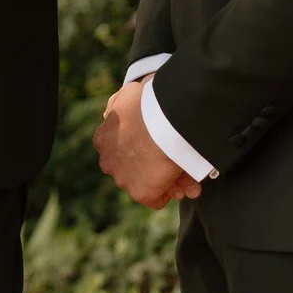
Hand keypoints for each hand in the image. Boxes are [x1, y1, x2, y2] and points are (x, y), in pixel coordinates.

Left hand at [93, 80, 201, 207]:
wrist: (163, 118)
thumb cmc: (150, 101)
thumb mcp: (129, 93)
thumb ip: (119, 103)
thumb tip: (116, 110)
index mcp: (104, 138)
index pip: (123, 148)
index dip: (143, 148)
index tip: (160, 146)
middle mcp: (109, 161)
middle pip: (135, 168)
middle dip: (155, 169)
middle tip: (177, 164)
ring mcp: (123, 178)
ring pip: (148, 182)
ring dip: (168, 181)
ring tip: (189, 178)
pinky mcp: (141, 192)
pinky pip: (156, 198)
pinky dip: (171, 192)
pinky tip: (186, 185)